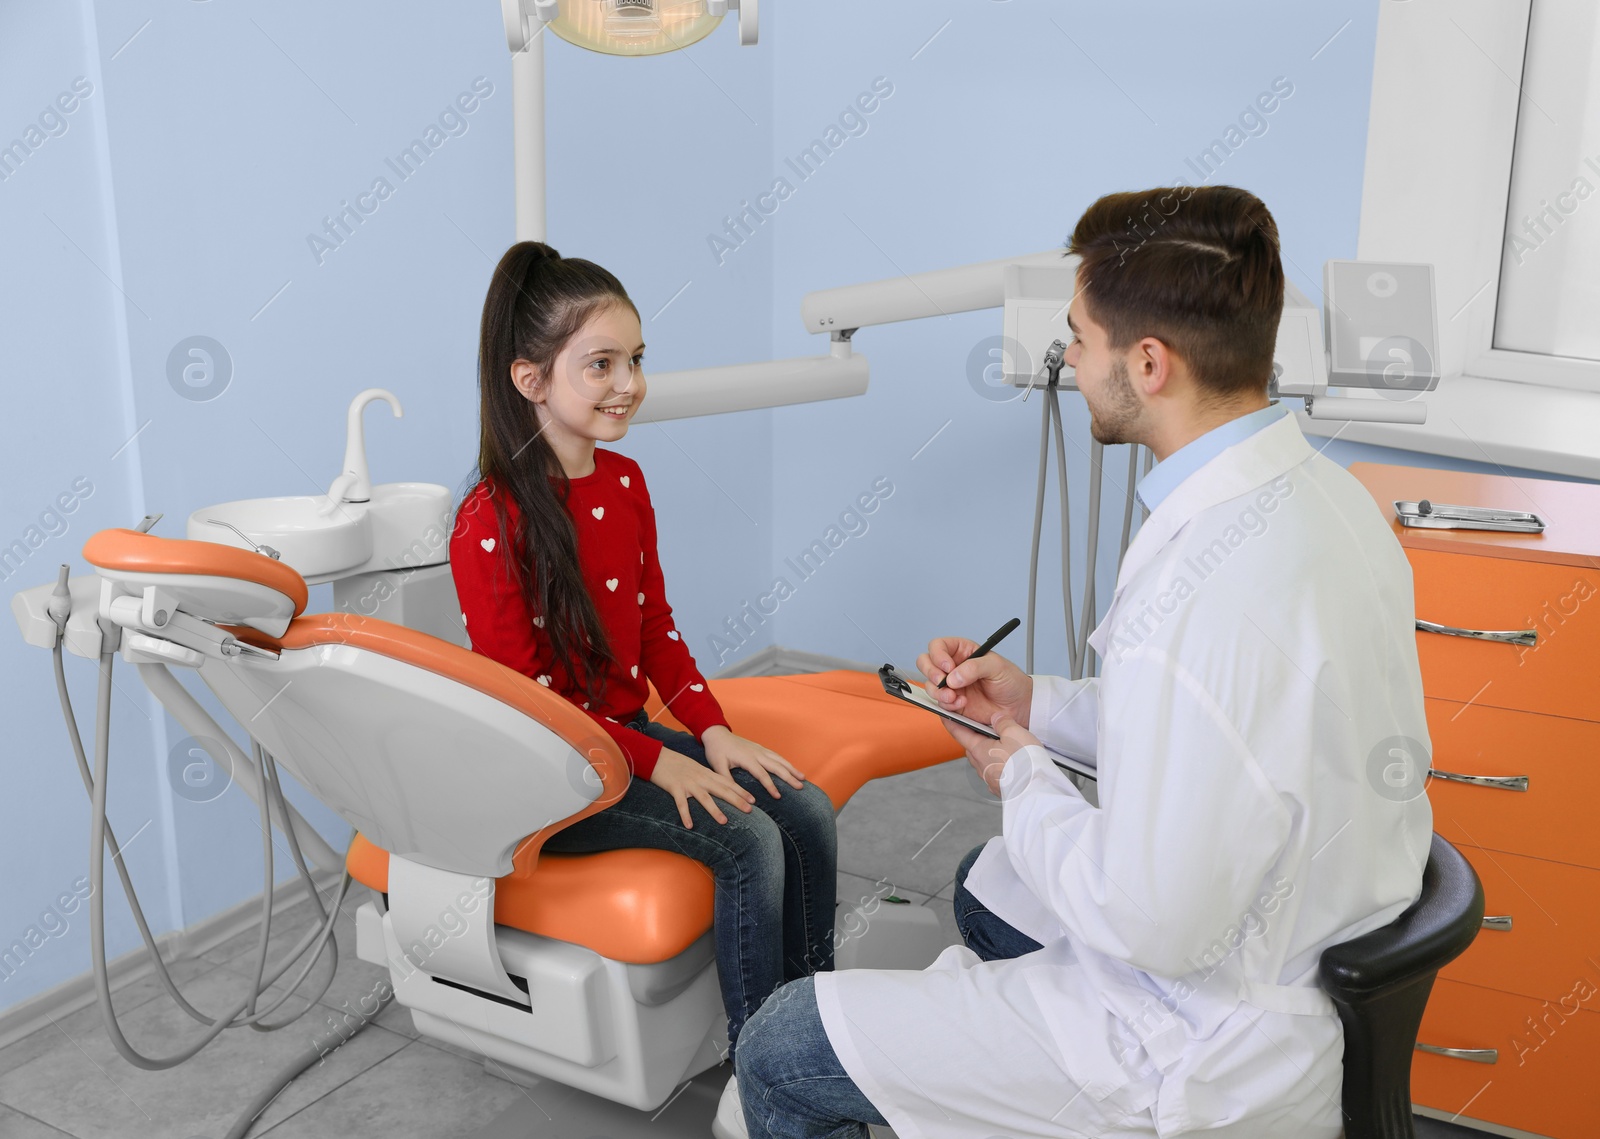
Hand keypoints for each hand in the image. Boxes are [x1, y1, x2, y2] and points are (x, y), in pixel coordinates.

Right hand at [648, 748, 754, 827]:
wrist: (657, 756)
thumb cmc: (677, 764)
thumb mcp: (696, 769)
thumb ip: (708, 778)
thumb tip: (720, 787)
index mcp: (706, 774)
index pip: (728, 783)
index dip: (741, 791)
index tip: (753, 800)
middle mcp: (700, 778)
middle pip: (722, 790)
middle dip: (736, 800)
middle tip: (749, 810)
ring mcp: (688, 783)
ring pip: (704, 798)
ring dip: (715, 810)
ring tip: (725, 822)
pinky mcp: (675, 788)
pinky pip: (681, 804)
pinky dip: (685, 815)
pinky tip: (690, 826)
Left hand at [701, 725, 805, 799]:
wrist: (716, 734)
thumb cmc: (716, 751)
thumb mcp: (717, 766)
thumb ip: (727, 780)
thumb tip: (737, 795)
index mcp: (747, 758)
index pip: (762, 774)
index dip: (771, 786)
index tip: (778, 797)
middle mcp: (757, 753)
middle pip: (776, 766)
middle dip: (789, 777)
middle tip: (800, 787)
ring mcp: (760, 749)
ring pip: (779, 759)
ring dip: (792, 768)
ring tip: (803, 778)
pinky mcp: (760, 748)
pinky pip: (776, 755)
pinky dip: (786, 762)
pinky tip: (792, 768)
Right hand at [917, 636, 1033, 728]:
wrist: (1019, 706)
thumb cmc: (1011, 681)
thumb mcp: (997, 666)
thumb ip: (974, 667)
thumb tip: (953, 676)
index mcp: (962, 651)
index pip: (938, 646)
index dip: (938, 655)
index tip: (948, 666)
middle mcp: (953, 667)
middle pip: (925, 663)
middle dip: (930, 672)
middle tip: (941, 681)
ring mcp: (951, 686)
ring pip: (929, 685)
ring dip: (938, 692)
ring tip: (955, 697)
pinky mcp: (952, 703)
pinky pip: (939, 703)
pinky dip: (947, 705)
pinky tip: (962, 704)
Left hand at [945, 713, 1040, 796]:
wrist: (1035, 791)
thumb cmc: (1024, 763)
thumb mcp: (1014, 732)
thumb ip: (1003, 723)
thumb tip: (996, 718)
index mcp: (979, 750)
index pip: (959, 733)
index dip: (952, 722)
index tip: (945, 716)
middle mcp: (981, 766)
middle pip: (972, 747)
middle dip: (976, 738)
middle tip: (987, 729)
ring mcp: (990, 779)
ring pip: (984, 761)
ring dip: (990, 752)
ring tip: (1005, 746)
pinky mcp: (1001, 788)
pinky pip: (995, 773)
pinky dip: (1000, 765)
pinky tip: (1012, 763)